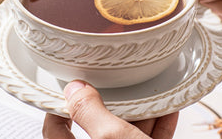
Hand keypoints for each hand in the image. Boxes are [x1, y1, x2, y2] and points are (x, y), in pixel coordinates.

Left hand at [42, 80, 178, 138]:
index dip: (63, 104)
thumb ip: (89, 112)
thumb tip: (74, 90)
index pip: (55, 129)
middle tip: (118, 88)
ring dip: (139, 115)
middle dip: (113, 106)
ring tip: (147, 96)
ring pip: (125, 136)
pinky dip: (156, 128)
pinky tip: (166, 111)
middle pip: (97, 129)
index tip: (76, 86)